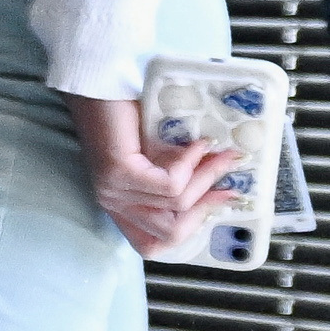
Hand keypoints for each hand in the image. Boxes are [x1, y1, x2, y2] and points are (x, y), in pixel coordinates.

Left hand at [71, 91, 243, 255]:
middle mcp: (113, 204)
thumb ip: (180, 181)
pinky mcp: (117, 173)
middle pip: (170, 233)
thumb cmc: (132, 119)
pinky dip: (190, 164)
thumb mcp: (161, 160)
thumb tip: (225, 193)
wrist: (103, 86)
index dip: (193, 227)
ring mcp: (112, 190)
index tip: (221, 199)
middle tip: (226, 175)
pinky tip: (195, 144)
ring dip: (206, 175)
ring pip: (177, 204)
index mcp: (121, 206)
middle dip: (207, 205)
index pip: (154, 245)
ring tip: (216, 150)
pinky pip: (170, 185)